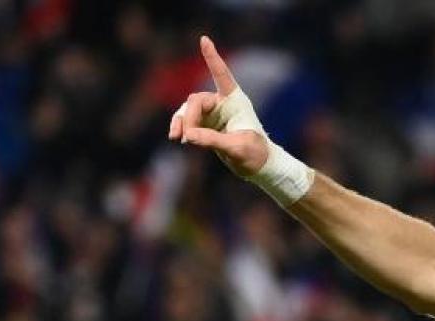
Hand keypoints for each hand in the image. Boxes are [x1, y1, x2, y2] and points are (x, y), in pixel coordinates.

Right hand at [168, 36, 268, 176]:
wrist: (258, 166)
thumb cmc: (255, 154)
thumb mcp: (236, 148)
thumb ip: (212, 140)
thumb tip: (188, 136)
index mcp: (235, 101)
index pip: (222, 76)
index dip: (212, 58)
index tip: (204, 39)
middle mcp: (222, 103)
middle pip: (197, 101)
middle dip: (189, 117)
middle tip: (187, 137)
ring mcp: (212, 114)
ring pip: (188, 110)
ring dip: (181, 122)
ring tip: (177, 138)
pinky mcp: (205, 125)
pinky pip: (186, 121)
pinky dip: (180, 127)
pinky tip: (175, 137)